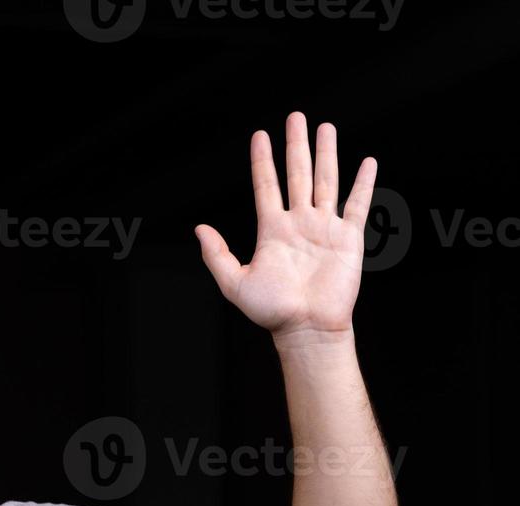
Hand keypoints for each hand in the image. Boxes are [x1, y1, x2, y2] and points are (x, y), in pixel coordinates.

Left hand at [194, 111, 375, 344]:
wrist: (306, 328)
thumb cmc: (271, 311)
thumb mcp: (235, 282)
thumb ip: (218, 254)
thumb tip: (199, 229)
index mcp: (272, 230)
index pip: (266, 186)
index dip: (262, 161)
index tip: (260, 135)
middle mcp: (298, 223)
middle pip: (297, 174)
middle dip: (296, 145)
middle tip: (296, 116)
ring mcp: (324, 228)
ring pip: (325, 181)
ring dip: (326, 154)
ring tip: (325, 127)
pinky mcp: (348, 238)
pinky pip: (357, 205)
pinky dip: (363, 183)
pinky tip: (366, 162)